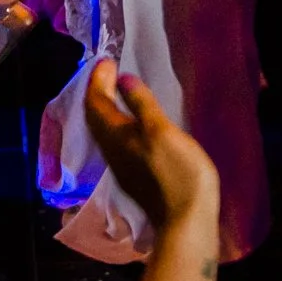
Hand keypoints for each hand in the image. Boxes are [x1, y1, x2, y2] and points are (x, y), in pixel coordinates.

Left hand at [81, 59, 217, 232]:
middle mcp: (111, 151)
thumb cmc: (177, 172)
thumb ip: (141, 105)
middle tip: (108, 71)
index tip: (106, 60)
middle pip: (95, 117)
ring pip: (104, 131)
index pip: (96, 103)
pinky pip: (116, 142)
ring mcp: (121, 167)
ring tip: (117, 92)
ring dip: (107, 109)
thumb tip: (122, 79)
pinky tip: (132, 124)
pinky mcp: (133, 177)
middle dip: (98, 92)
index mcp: (115, 137)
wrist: (186, 220)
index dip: (98, 80)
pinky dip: (118, 125)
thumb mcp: (161, 131)